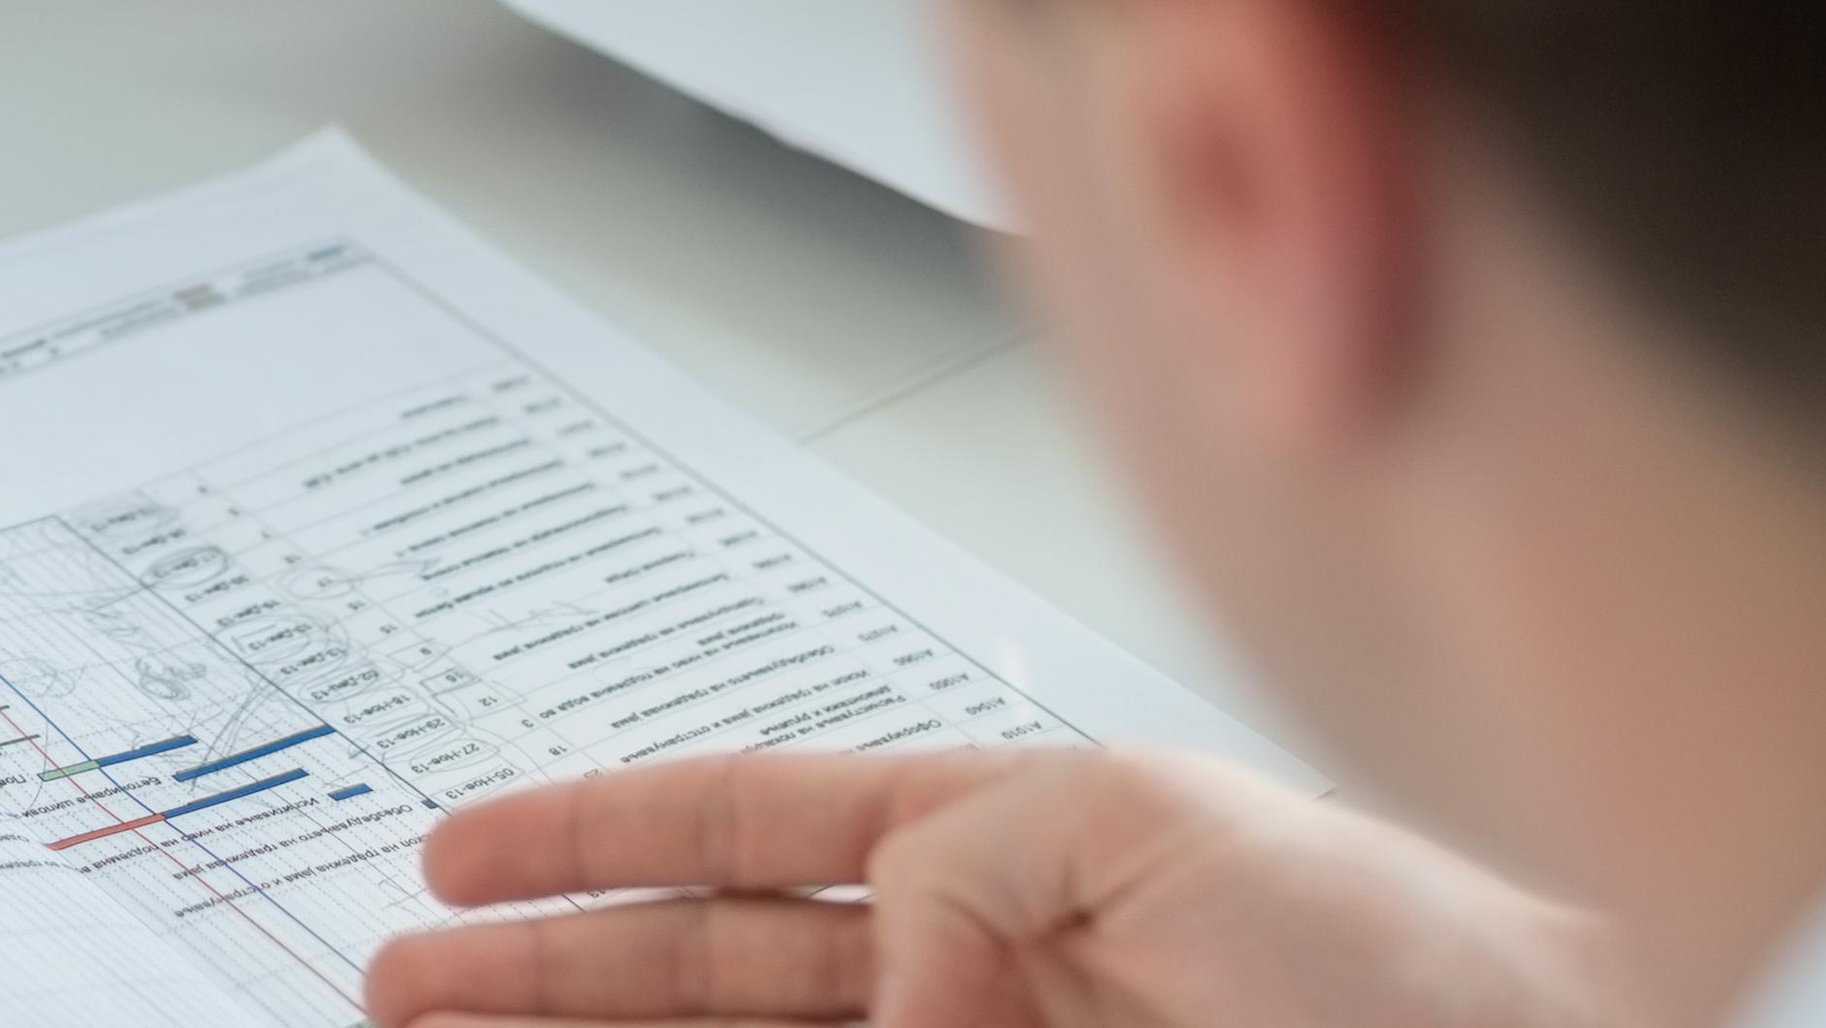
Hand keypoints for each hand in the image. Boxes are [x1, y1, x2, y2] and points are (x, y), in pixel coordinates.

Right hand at [365, 748, 1631, 1027]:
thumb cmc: (1423, 962)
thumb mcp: (1162, 831)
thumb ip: (969, 875)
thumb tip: (880, 993)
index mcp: (1008, 852)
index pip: (757, 829)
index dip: (603, 835)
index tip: (464, 855)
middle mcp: (983, 979)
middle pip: (712, 974)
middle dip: (549, 976)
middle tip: (402, 995)